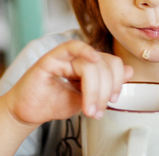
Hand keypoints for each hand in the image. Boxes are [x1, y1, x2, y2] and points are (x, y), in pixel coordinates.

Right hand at [2, 40, 133, 126]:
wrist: (29, 112)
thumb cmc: (54, 102)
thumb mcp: (87, 97)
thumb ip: (105, 85)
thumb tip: (129, 71)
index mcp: (88, 64)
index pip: (113, 63)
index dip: (117, 81)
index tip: (112, 100)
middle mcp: (78, 58)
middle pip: (105, 65)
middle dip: (105, 91)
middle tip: (97, 110)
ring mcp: (65, 56)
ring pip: (92, 64)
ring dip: (94, 89)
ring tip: (88, 108)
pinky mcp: (51, 59)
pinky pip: (72, 47)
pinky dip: (85, 51)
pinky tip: (92, 60)